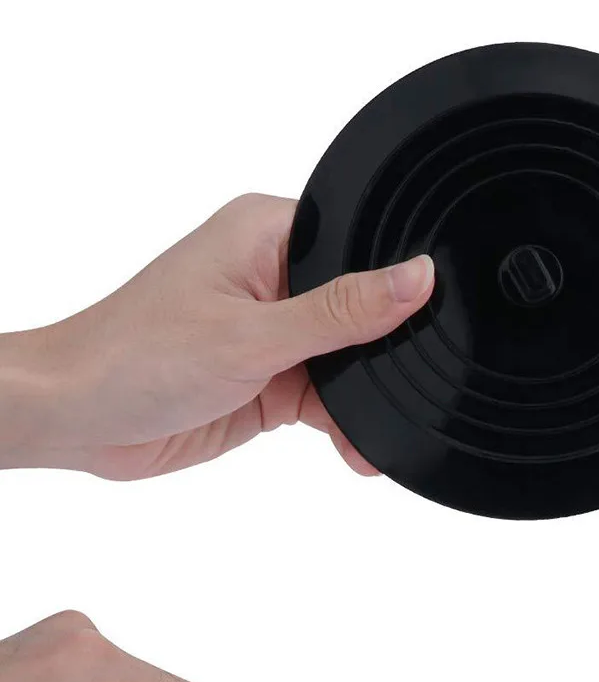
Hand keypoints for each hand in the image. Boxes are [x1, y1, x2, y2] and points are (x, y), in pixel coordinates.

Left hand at [0, 194, 433, 478]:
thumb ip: (340, 313)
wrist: (79, 420)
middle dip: (382, 353)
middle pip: (361, 309)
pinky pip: (328, 397)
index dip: (397, 279)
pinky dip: (343, 423)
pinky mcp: (271, 377)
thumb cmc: (135, 356)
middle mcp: (275, 277)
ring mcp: (275, 331)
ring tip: (376, 433)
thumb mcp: (253, 336)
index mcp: (267, 234)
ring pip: (348, 360)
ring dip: (363, 397)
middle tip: (408, 386)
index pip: (359, 243)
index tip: (436, 318)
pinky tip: (357, 447)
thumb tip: (415, 277)